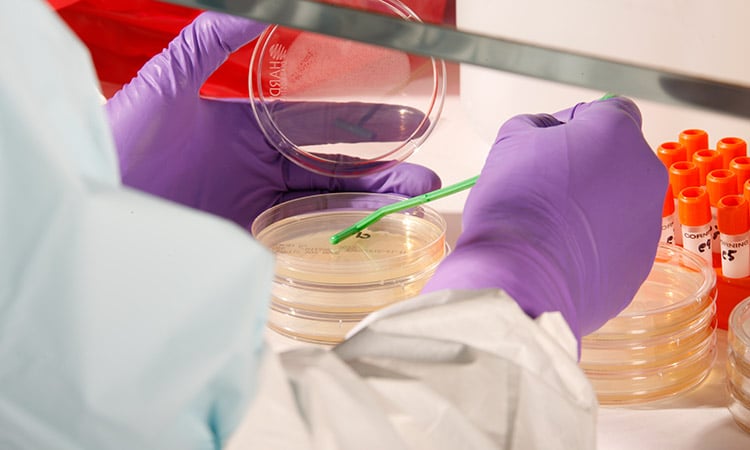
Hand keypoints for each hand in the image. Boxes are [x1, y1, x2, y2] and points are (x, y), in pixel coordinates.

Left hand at [105, 12, 439, 229]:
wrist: (100, 201)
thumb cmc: (128, 137)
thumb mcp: (173, 77)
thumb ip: (219, 36)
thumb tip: (264, 7)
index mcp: (249, 129)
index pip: (320, 122)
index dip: (365, 121)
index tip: (407, 120)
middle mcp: (260, 169)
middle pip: (335, 166)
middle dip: (385, 167)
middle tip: (425, 170)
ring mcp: (257, 207)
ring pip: (329, 203)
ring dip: (377, 202)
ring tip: (419, 201)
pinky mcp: (250, 241)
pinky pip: (307, 238)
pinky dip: (345, 235)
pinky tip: (377, 232)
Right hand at [423, 97, 667, 341]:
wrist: (519, 278)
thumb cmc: (513, 204)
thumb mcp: (510, 142)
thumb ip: (537, 126)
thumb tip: (550, 134)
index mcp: (616, 133)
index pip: (609, 110)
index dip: (577, 123)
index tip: (550, 143)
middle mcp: (644, 173)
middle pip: (618, 159)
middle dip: (587, 166)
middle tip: (546, 186)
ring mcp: (647, 222)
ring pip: (619, 203)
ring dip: (591, 206)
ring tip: (550, 226)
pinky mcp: (639, 264)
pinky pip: (616, 243)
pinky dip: (593, 244)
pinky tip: (560, 253)